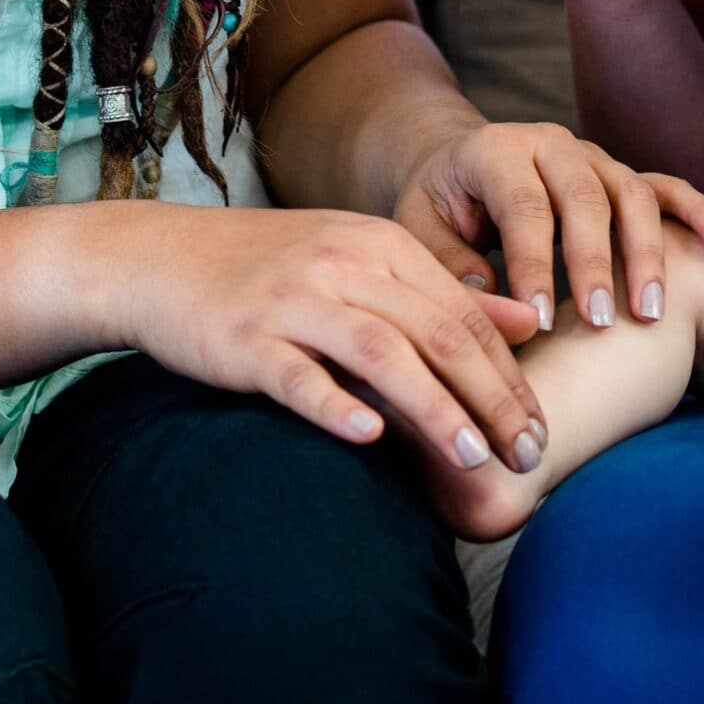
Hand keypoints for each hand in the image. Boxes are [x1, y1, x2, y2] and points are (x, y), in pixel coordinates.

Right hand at [118, 205, 555, 475]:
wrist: (160, 259)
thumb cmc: (270, 269)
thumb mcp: (360, 262)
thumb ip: (444, 291)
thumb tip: (526, 321)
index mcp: (381, 247)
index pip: (466, 314)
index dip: (512, 375)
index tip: (543, 430)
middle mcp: (345, 267)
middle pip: (438, 333)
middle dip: (493, 397)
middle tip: (529, 453)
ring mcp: (294, 301)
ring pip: (381, 353)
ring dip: (434, 407)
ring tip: (474, 456)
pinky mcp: (246, 339)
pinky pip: (297, 374)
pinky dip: (335, 405)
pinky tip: (369, 438)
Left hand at [393, 117, 703, 334]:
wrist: (456, 164)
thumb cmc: (438, 207)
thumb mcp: (418, 229)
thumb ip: (449, 264)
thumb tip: (498, 302)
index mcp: (496, 151)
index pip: (523, 206)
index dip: (534, 263)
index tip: (541, 321)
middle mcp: (550, 144)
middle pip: (587, 198)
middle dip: (597, 263)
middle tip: (602, 322)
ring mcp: (592, 156)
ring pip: (632, 195)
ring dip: (647, 252)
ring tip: (651, 311)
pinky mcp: (619, 173)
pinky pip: (665, 186)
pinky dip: (696, 210)